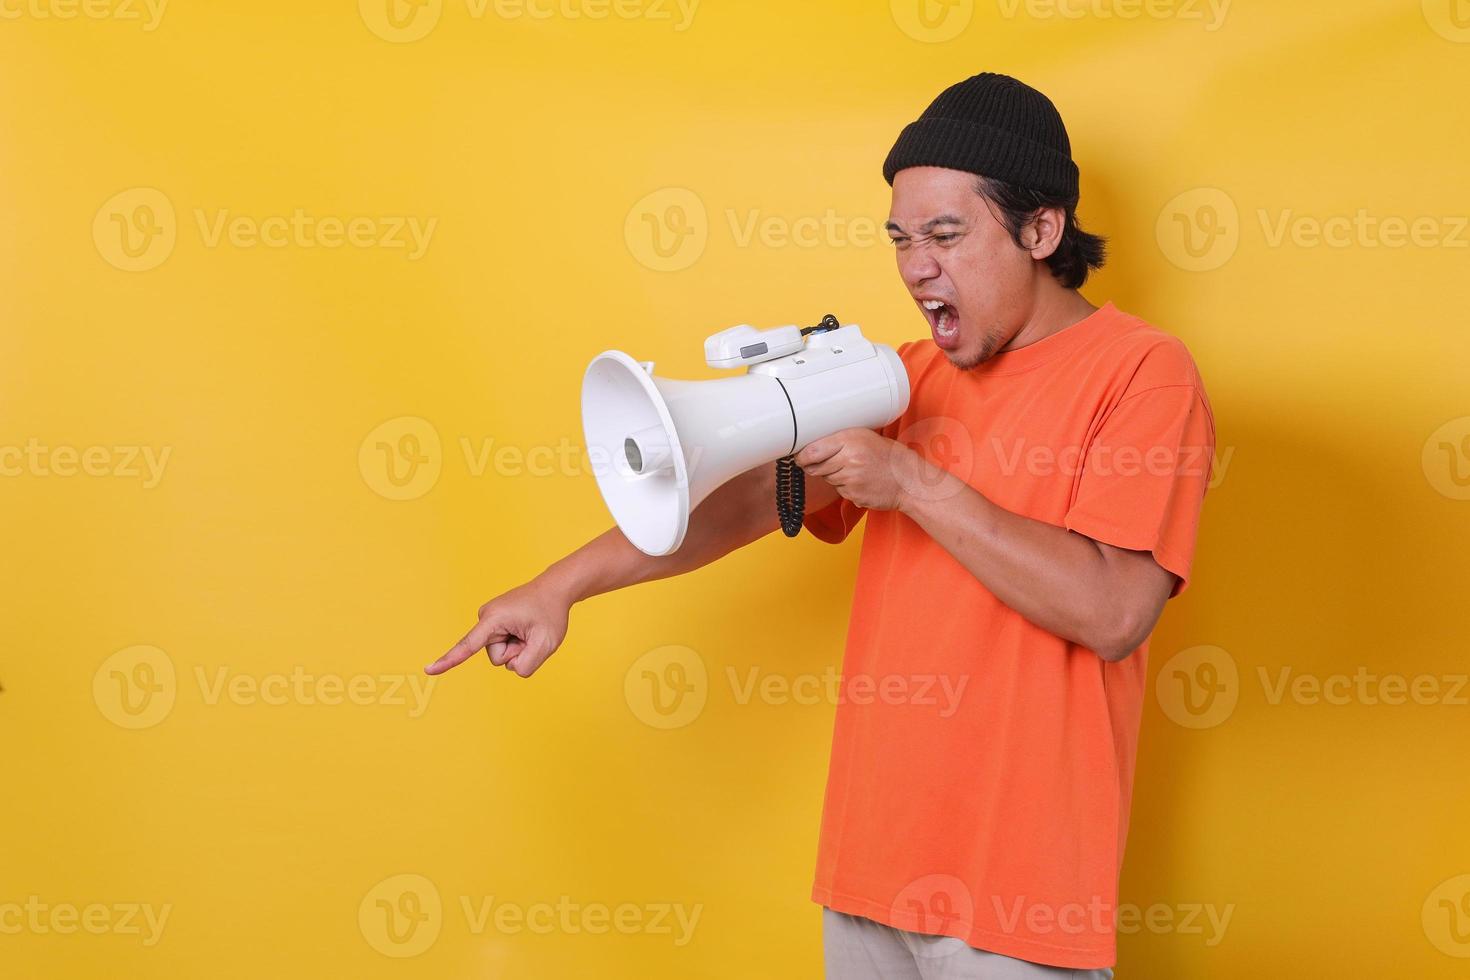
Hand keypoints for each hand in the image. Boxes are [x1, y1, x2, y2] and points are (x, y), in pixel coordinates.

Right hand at [425, 578, 571, 677]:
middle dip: (517, 652)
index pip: (468, 645)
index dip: (448, 660)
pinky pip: (503, 647)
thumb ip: (527, 664)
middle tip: (533, 632)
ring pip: (501, 654)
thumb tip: (511, 669)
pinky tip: (526, 627)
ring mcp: (488, 621)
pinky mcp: (493, 625)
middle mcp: (486, 618)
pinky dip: (517, 643)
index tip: (428, 670)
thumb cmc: (550, 613)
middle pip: (498, 657)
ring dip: (518, 647)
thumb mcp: (546, 643)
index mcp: (494, 619)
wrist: (554, 589)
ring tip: (530, 628)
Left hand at [794, 427, 921, 511]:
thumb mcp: (866, 437)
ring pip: (827, 479)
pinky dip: (845, 487)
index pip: (812, 450)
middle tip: (822, 463)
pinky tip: (860, 481)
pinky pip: (839, 491)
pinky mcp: (853, 495)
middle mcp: (849, 459)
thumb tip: (813, 446)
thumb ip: (840, 440)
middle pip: (815, 467)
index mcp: (850, 440)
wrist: (909, 480)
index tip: (799, 456)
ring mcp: (850, 479)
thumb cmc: (889, 456)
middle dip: (815, 466)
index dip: (802, 456)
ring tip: (852, 469)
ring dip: (833, 476)